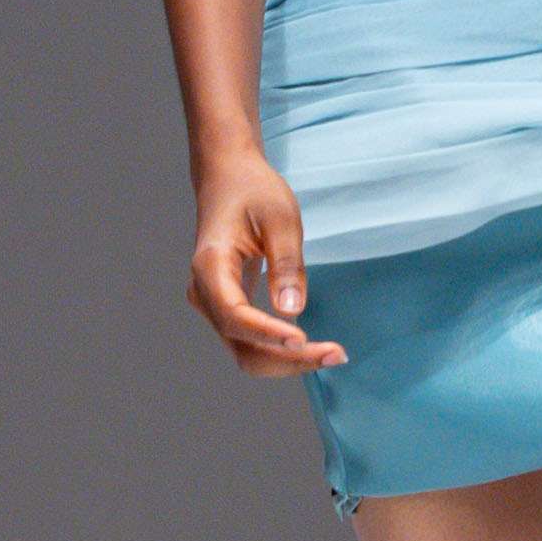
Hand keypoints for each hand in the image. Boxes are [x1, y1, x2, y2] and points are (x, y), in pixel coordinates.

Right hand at [186, 155, 347, 375]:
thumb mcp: (280, 217)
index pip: (234, 314)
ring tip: (332, 354)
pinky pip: (250, 342)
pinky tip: (314, 348)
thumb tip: (292, 311)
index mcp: (210, 265)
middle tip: (337, 355)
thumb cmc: (253, 191)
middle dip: (287, 359)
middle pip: (241, 345)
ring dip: (287, 361)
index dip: (268, 334)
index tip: (304, 340)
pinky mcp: (228, 308)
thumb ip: (286, 264)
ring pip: (246, 351)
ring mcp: (213, 304)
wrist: (228, 179)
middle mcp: (204, 292)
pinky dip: (281, 351)